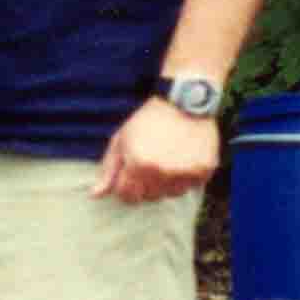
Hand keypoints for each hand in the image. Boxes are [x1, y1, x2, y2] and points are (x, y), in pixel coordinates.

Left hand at [93, 95, 218, 204]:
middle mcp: (161, 172)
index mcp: (138, 165)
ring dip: (168, 182)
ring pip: (172, 194)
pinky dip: (187, 176)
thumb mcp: (121, 140)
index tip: (132, 174)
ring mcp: (184, 172)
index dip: (127, 187)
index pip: (127, 197)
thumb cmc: (148, 120)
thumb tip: (95, 195)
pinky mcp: (204, 169)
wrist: (183, 101)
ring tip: (169, 158)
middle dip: (147, 185)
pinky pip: (191, 186)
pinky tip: (184, 157)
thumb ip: (108, 169)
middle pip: (150, 198)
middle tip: (152, 162)